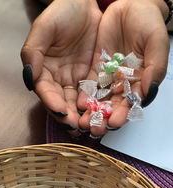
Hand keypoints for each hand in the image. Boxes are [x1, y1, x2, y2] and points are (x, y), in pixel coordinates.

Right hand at [21, 0, 101, 135]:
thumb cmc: (62, 12)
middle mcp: (59, 80)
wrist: (85, 4)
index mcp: (44, 71)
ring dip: (83, 116)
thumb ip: (33, 52)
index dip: (52, 102)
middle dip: (68, 116)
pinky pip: (94, 94)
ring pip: (78, 103)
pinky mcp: (92, 78)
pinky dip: (97, 105)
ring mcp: (76, 80)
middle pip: (62, 102)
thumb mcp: (44, 28)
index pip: (46, 91)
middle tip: (76, 126)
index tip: (60, 111)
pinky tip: (102, 114)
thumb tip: (30, 77)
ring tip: (89, 126)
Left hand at [78, 0, 169, 136]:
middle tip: (94, 129)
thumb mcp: (155, 42)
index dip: (123, 113)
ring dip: (91, 112)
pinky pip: (89, 85)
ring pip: (99, 99)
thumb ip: (154, 67)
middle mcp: (124, 83)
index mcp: (140, 81)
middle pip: (113, 105)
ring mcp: (109, 77)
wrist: (131, 4)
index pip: (132, 102)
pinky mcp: (96, 70)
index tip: (115, 123)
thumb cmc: (148, 22)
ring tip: (83, 123)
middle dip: (104, 118)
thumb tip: (148, 91)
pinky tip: (77, 105)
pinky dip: (83, 96)